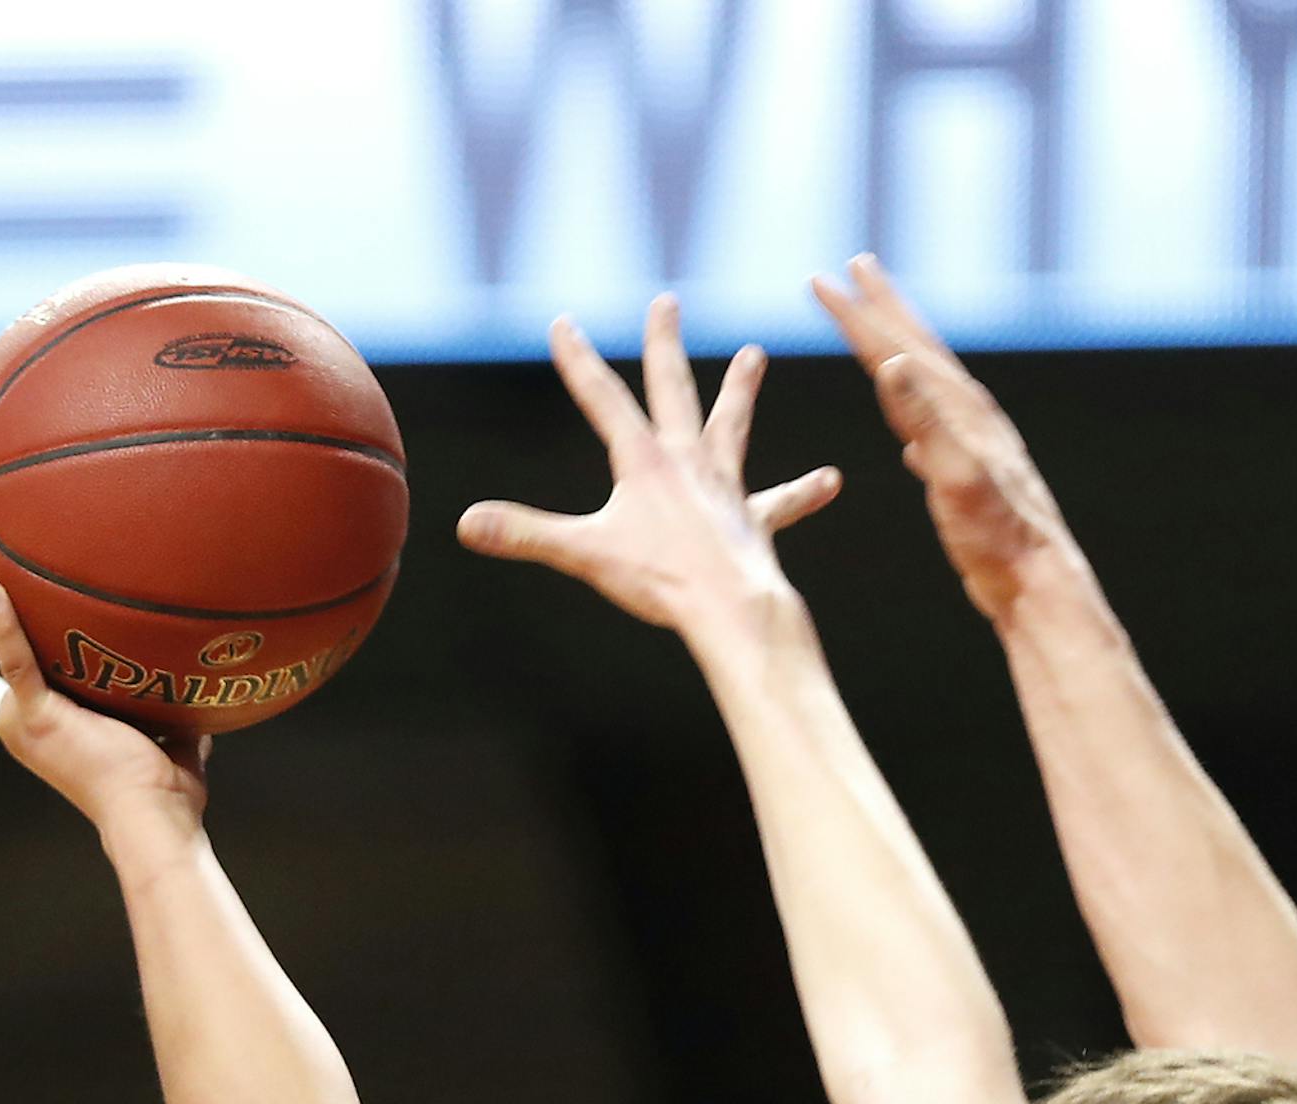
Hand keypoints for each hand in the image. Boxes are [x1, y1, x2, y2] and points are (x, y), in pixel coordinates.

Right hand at [0, 583, 208, 834]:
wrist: (157, 816)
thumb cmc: (164, 798)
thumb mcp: (168, 753)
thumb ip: (174, 731)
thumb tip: (201, 719)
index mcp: (56, 734)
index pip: (34, 687)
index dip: (23, 657)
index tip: (23, 622)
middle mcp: (31, 730)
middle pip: (9, 671)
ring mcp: (30, 723)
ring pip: (3, 660)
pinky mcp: (39, 717)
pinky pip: (18, 661)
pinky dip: (6, 626)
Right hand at [457, 298, 840, 638]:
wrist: (731, 608)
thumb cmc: (662, 582)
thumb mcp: (585, 554)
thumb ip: (525, 534)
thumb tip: (465, 525)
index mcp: (644, 459)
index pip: (603, 397)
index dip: (579, 359)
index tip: (564, 321)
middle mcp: (689, 461)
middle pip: (673, 389)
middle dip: (664, 344)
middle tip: (667, 302)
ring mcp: (725, 489)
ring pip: (731, 428)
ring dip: (740, 391)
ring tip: (755, 354)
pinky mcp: (754, 523)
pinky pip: (782, 504)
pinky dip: (803, 493)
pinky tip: (831, 481)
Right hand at [813, 256, 1075, 622]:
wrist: (1037, 584)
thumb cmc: (997, 538)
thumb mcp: (957, 476)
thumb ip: (925, 421)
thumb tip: (892, 364)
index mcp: (961, 412)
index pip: (897, 349)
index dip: (858, 316)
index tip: (822, 281)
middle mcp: (971, 420)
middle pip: (919, 349)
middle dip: (885, 307)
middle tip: (857, 265)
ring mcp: (975, 449)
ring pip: (929, 387)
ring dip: (900, 356)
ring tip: (882, 339)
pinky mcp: (974, 484)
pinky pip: (937, 438)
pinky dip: (918, 429)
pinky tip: (911, 446)